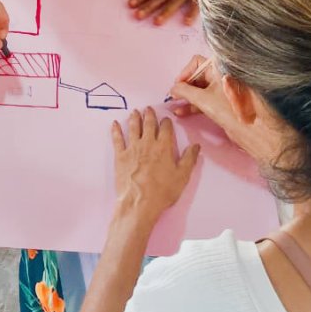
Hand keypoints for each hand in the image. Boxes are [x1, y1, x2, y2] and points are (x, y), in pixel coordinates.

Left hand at [111, 108, 199, 227]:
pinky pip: (117, 139)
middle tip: (148, 108)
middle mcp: (148, 143)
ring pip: (134, 128)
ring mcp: (133, 148)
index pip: (166, 129)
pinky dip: (116, 130)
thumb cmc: (163, 191)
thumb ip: (189, 159)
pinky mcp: (120, 155)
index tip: (166, 119)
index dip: (166, 122)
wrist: (139, 202)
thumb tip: (196, 146)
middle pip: (149, 124)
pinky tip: (114, 124)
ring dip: (135, 118)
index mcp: (164, 147)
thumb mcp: (182, 177)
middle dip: (149, 115)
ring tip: (135, 111)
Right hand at [167, 55, 271, 159]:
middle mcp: (221, 76)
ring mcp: (222, 90)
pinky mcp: (223, 103)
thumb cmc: (231, 111)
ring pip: (200, 89)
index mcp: (220, 68)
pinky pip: (205, 100)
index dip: (184, 73)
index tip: (176, 86)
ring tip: (174, 106)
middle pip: (197, 76)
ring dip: (187, 97)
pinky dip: (194, 105)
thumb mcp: (204, 99)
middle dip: (184, 86)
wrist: (254, 131)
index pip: (197, 63)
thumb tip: (173, 88)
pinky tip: (182, 112)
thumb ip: (185, 91)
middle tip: (173, 97)